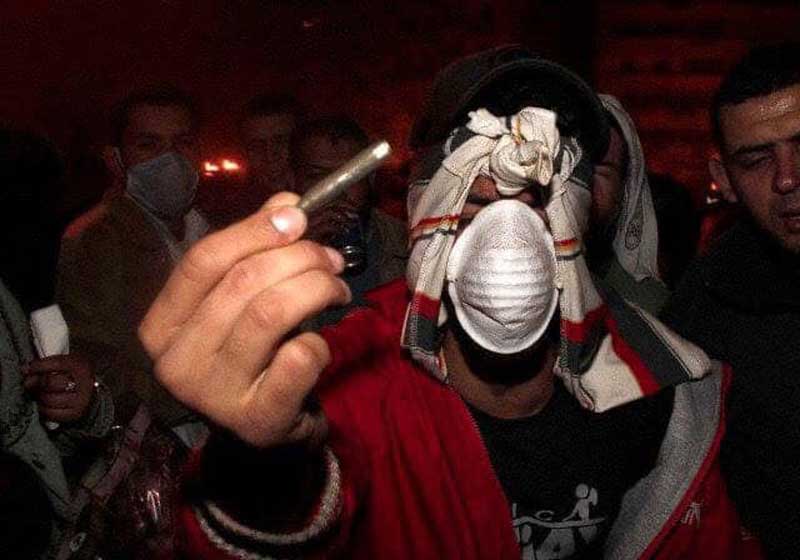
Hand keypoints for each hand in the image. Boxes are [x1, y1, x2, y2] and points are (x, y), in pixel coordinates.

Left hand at [23, 354, 95, 422]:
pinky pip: (51, 413)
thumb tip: (26, 369)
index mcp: (82, 366)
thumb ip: (49, 364)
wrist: (91, 393)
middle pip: (50, 382)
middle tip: (28, 382)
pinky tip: (44, 403)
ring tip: (38, 393)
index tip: (27, 368)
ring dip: (38, 396)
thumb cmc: (76, 376)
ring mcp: (81, 400)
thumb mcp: (68, 364)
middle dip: (34, 382)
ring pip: (48, 399)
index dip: (38, 366)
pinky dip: (43, 409)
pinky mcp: (75, 414)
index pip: (56, 364)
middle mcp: (84, 383)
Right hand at [139, 192, 350, 447]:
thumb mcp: (240, 303)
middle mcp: (176, 362)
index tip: (297, 217)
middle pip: (241, 283)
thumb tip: (286, 204)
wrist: (263, 434)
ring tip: (337, 288)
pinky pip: (298, 358)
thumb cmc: (249, 359)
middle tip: (331, 259)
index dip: (254, 231)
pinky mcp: (257, 420)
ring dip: (316, 289)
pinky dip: (320, 340)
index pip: (203, 261)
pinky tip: (323, 342)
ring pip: (270, 314)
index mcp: (161, 326)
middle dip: (299, 258)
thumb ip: (255, 251)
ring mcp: (213, 396)